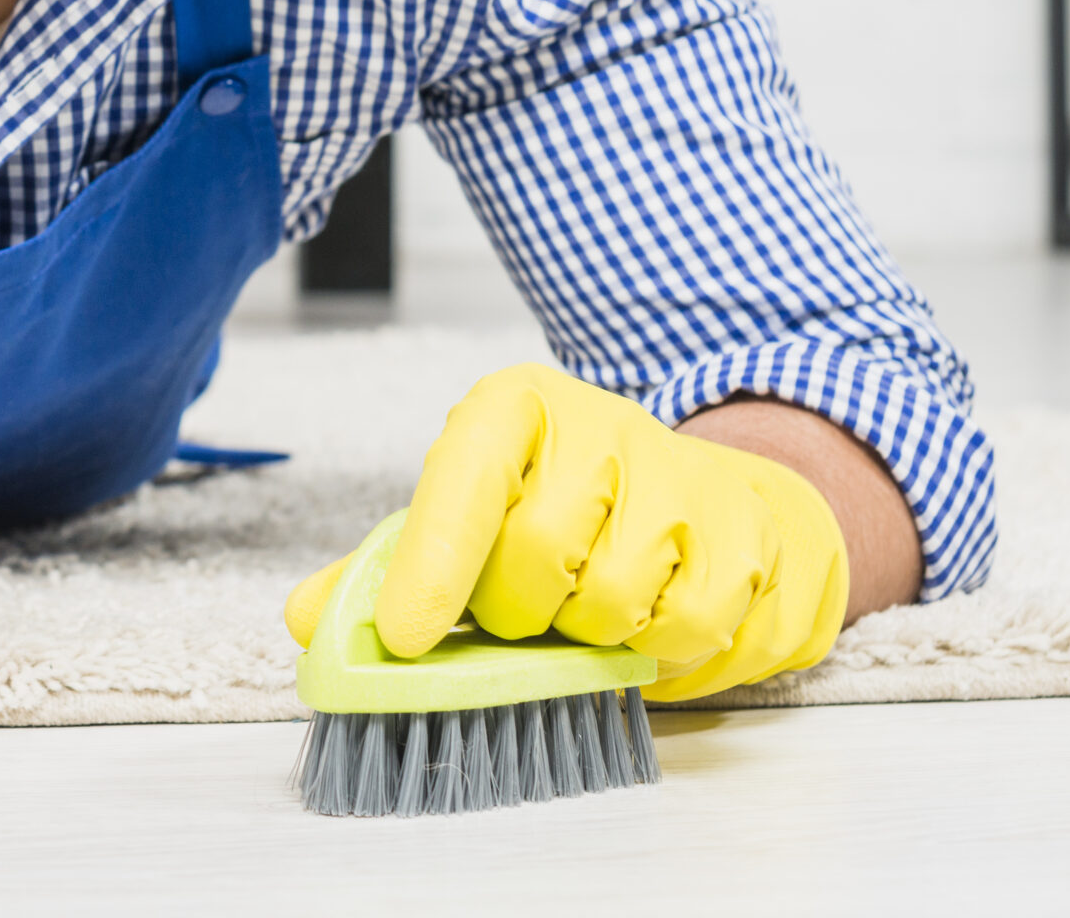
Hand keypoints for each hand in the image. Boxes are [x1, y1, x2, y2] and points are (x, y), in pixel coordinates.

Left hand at [286, 364, 847, 701]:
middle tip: (531, 612)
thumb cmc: (572, 511)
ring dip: (599, 640)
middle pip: (541, 554)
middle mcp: (606, 425)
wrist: (717, 499)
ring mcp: (691, 477)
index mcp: (518, 410)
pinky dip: (672, 660)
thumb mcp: (473, 517)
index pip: (463, 477)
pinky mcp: (761, 540)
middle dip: (524, 614)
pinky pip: (703, 634)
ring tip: (597, 612)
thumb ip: (390, 569)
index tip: (406, 639)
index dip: (431, 564)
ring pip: (623, 600)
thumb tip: (308, 620)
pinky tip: (662, 628)